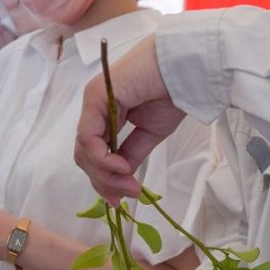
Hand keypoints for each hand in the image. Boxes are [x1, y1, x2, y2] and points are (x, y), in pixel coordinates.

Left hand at [75, 35, 186, 204]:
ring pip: (84, 149)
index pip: (94, 153)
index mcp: (107, 114)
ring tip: (129, 184)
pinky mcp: (95, 97)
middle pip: (86, 154)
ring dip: (104, 173)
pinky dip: (101, 158)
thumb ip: (131, 154)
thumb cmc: (172, 94)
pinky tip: (121, 167)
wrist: (185, 69)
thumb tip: (121, 181)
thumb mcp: (149, 134)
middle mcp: (95, 108)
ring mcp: (93, 102)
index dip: (103, 179)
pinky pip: (89, 136)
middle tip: (127, 195)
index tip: (121, 200)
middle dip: (104, 181)